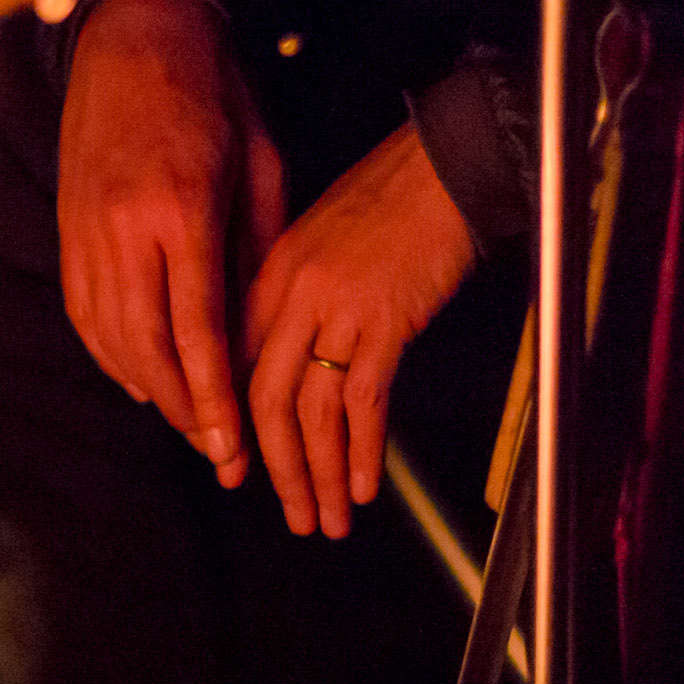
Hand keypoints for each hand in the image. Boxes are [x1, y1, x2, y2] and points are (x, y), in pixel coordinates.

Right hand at [58, 0, 287, 485]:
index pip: (197, 329)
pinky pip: (85, 311)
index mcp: (181, 208)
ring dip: (150, 391)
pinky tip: (142, 381)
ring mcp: (87, 228)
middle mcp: (124, 226)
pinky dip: (113, 355)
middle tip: (220, 455)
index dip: (214, 397)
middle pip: (148, 349)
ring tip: (190, 426)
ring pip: (111, 338)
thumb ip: (259, 248)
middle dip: (185, 413)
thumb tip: (264, 327)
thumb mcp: (260, 165)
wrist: (134, 33)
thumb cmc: (214, 93)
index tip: (234, 446)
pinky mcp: (68, 227)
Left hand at [242, 120, 476, 537]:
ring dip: (318, 474)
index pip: (238, 365)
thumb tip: (294, 359)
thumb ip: (300, 297)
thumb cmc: (394, 198)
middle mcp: (294, 295)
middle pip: (266, 400)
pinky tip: (363, 485)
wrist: (447, 164)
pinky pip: (363, 400)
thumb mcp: (325, 242)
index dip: (236, 425)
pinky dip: (361, 451)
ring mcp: (338, 308)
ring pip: (313, 411)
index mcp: (272, 275)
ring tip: (326, 520)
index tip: (240, 469)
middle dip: (276, 468)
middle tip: (289, 513)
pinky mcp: (386, 319)